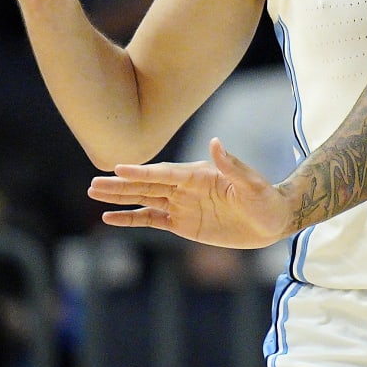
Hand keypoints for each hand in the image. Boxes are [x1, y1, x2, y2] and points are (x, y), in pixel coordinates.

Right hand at [88, 138, 297, 248]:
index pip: (165, 173)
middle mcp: (185, 188)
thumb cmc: (265, 199)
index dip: (142, 172)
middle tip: (93, 183)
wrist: (272, 219)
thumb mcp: (252, 184)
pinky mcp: (182, 223)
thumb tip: (215, 143)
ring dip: (119, 197)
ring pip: (144, 200)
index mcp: (199, 175)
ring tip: (94, 192)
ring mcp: (181, 205)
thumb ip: (232, 166)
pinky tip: (110, 218)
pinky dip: (130, 219)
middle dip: (121, 185)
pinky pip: (151, 220)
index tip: (118, 168)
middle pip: (147, 185)